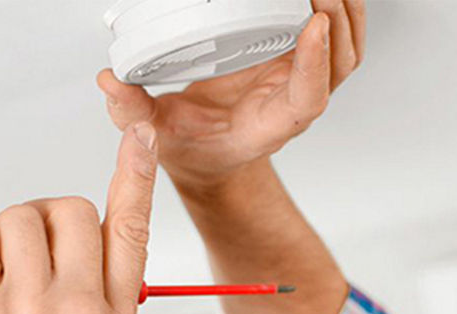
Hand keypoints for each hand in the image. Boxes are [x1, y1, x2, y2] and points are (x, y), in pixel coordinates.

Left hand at [0, 122, 158, 313]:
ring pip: (13, 220)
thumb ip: (88, 298)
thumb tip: (77, 246)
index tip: (140, 137)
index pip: (130, 232)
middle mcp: (77, 312)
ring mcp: (27, 311)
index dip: (136, 177)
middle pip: (66, 210)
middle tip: (18, 263)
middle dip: (37, 223)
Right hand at [97, 0, 365, 186]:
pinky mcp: (299, 62)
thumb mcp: (157, 136)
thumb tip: (110, 81)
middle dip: (338, 21)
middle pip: (339, 63)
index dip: (315, 61)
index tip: (313, 25)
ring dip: (346, 11)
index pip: (308, 97)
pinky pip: (333, 36)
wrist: (210, 157)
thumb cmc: (194, 148)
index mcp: (270, 125)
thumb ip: (133, 112)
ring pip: (344, 48)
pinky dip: (339, 10)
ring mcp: (302, 81)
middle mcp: (294, 103)